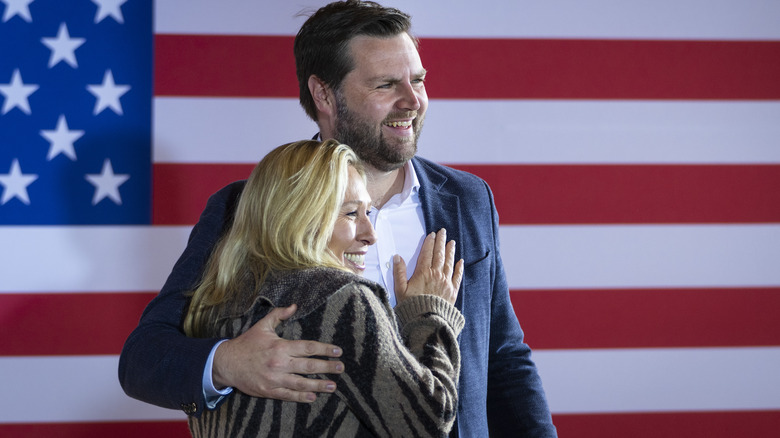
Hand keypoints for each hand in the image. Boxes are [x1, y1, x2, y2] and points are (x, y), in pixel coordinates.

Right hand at [212, 304, 344, 402]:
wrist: (226, 363)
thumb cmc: (247, 343)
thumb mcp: (262, 326)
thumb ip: (279, 315)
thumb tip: (294, 305)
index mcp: (280, 347)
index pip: (308, 348)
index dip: (325, 350)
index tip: (338, 351)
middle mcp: (279, 363)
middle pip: (309, 366)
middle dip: (327, 367)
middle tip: (341, 368)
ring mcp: (274, 379)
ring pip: (301, 383)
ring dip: (319, 385)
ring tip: (333, 386)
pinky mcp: (268, 391)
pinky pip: (288, 395)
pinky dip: (301, 397)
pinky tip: (313, 397)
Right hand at [393, 228, 463, 304]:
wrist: (426, 321)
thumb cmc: (411, 306)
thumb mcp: (400, 290)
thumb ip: (399, 272)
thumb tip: (397, 257)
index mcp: (423, 273)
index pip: (427, 253)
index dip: (429, 243)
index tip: (431, 234)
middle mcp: (436, 275)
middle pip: (439, 254)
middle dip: (441, 242)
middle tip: (443, 231)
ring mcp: (446, 282)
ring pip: (449, 263)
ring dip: (450, 251)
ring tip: (451, 242)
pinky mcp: (453, 291)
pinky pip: (457, 277)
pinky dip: (459, 268)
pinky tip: (460, 262)